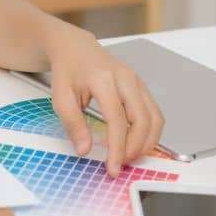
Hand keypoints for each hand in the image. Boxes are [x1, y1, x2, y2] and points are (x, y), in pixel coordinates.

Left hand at [45, 29, 163, 175]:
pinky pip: (154, 113)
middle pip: (142, 119)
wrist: (75, 48)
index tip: (113, 167)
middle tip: (121, 164)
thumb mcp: (60, 97)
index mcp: (103, 79)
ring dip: (147, 143)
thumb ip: (73, 123)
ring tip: (130, 157)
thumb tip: (84, 149)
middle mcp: (125, 78)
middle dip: (135, 148)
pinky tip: (137, 143)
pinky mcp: (141, 87)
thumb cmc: (68, 70)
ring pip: (155, 118)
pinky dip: (150, 132)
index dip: (117, 148)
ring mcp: (136, 81)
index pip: (117, 120)